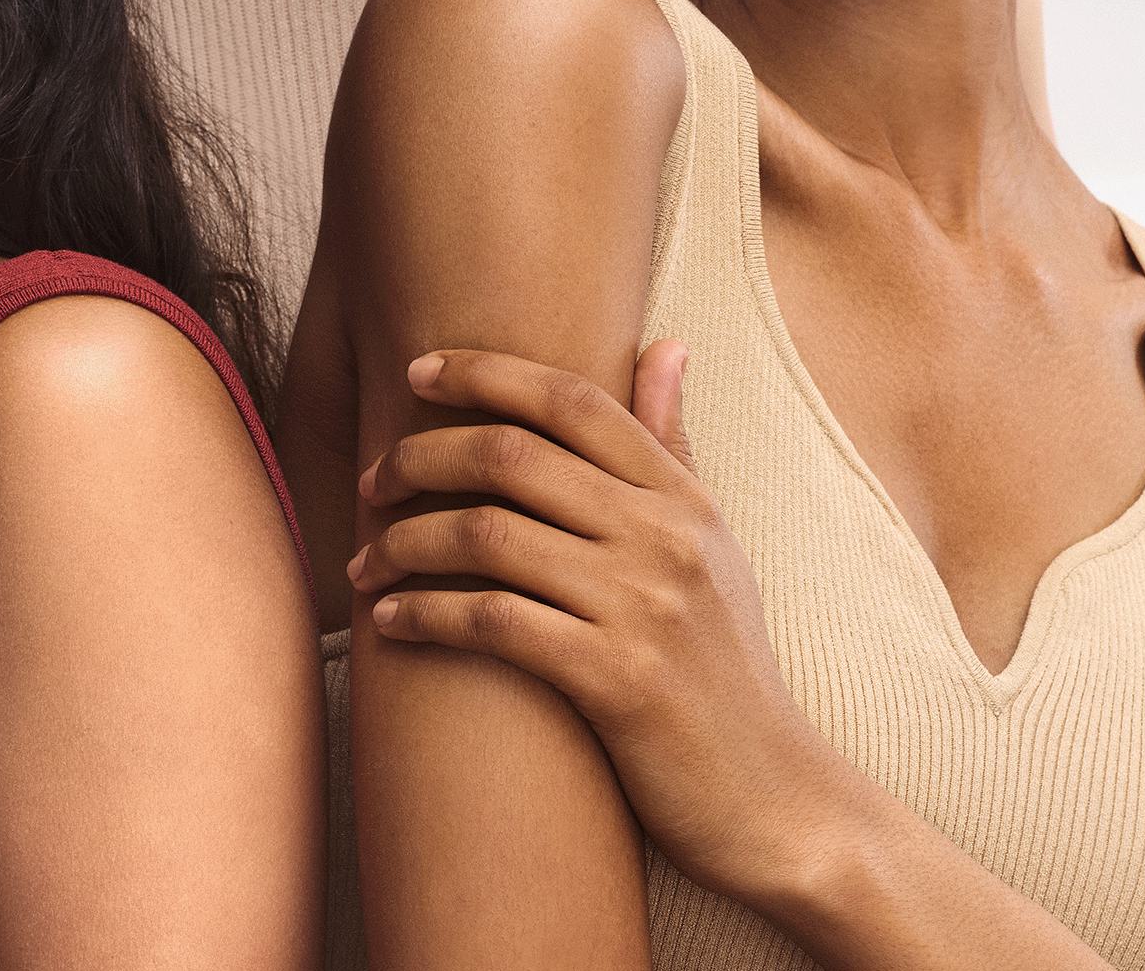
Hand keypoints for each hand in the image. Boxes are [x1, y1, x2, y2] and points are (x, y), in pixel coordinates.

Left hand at [351, 342, 835, 901]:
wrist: (779, 801)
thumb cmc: (728, 667)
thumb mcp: (715, 544)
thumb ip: (675, 445)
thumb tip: (665, 343)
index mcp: (682, 496)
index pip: (571, 398)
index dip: (485, 372)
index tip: (417, 371)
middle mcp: (665, 536)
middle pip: (511, 455)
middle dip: (421, 458)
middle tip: (372, 481)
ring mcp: (643, 606)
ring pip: (488, 534)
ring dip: (405, 541)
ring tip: (365, 559)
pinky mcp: (617, 681)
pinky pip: (493, 622)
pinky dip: (425, 614)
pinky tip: (388, 620)